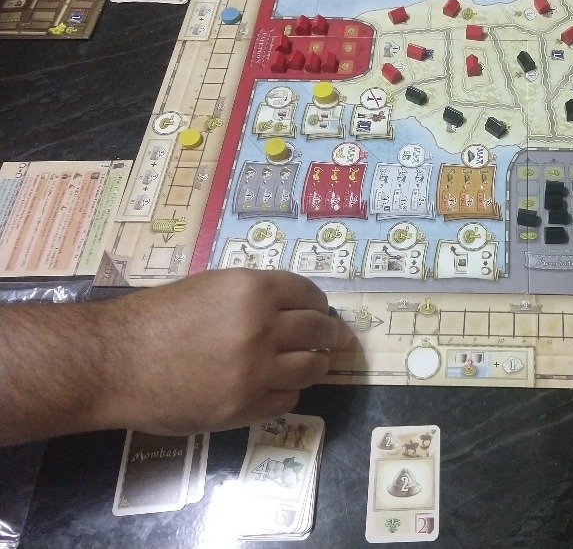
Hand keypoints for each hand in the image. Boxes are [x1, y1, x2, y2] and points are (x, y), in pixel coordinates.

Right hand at [105, 268, 349, 434]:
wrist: (115, 362)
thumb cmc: (154, 318)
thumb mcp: (209, 287)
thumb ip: (251, 296)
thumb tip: (289, 308)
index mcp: (253, 290)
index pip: (308, 294)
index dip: (318, 303)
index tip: (321, 309)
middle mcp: (263, 328)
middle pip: (318, 330)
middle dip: (331, 333)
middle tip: (337, 338)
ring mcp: (257, 370)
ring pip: (311, 367)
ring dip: (318, 364)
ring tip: (318, 364)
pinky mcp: (246, 406)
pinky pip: (287, 398)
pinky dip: (289, 391)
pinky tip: (281, 387)